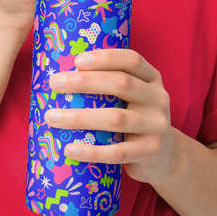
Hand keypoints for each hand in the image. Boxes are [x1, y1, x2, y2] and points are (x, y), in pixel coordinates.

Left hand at [45, 49, 176, 186]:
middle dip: (84, 81)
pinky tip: (70, 148)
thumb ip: (110, 86)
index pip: (132, 60)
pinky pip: (117, 152)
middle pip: (121, 84)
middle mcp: (158, 98)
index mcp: (152, 79)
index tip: (77, 60)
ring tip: (51, 117)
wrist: (165, 158)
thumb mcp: (133, 97)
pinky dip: (91, 151)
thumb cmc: (135, 119)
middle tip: (55, 83)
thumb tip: (61, 76)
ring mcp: (156, 126)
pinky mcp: (150, 151)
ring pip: (116, 118)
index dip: (105, 58)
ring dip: (80, 117)